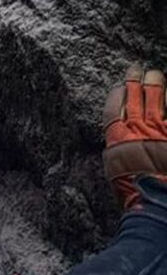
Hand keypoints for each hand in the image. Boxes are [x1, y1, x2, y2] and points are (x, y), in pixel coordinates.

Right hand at [103, 66, 166, 208]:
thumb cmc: (135, 195)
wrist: (158, 205)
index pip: (114, 107)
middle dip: (136, 81)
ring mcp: (160, 131)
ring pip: (157, 98)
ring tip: (156, 75)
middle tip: (138, 69)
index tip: (120, 85)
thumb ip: (120, 153)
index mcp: (118, 139)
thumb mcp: (117, 172)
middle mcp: (138, 129)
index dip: (117, 94)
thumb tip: (120, 143)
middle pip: (136, 97)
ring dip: (157, 84)